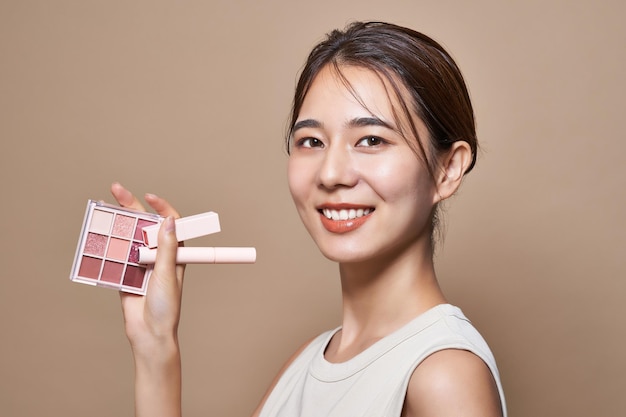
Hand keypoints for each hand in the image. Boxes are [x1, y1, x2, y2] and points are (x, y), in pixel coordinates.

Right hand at [110, 182, 185, 353]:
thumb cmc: (166, 306)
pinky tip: (98, 233)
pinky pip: (116, 256)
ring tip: (103, 206)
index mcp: (174, 253)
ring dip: (116, 222)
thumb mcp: (167, 274)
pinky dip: (107, 245)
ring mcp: (140, 263)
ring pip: (128, 237)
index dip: (160, 207)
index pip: (169, 223)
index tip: (149, 197)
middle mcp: (157, 255)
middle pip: (144, 225)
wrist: (149, 333)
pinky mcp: (125, 274)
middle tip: (116, 189)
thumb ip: (166, 248)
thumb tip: (169, 220)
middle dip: (131, 206)